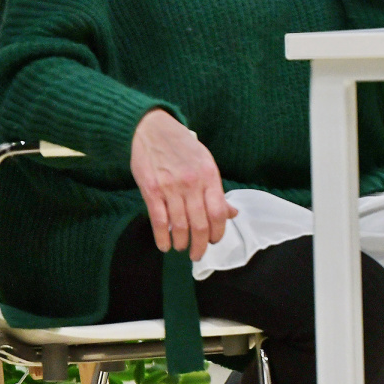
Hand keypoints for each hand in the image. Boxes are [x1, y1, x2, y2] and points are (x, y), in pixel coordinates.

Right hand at [130, 109, 236, 259]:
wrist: (152, 129)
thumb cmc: (182, 147)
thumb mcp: (205, 162)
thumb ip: (216, 190)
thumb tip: (232, 213)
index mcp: (209, 175)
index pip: (219, 212)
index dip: (218, 232)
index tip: (214, 240)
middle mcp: (192, 183)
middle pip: (200, 224)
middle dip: (200, 245)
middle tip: (198, 254)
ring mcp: (171, 187)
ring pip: (180, 226)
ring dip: (182, 243)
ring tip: (182, 248)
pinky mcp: (151, 190)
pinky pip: (159, 221)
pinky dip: (162, 238)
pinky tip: (165, 245)